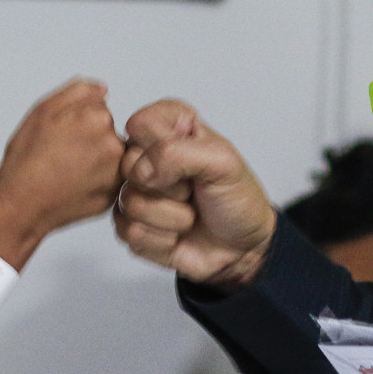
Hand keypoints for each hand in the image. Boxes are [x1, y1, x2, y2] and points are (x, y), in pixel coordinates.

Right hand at [0, 79, 122, 265]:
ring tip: (68, 171)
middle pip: (108, 131)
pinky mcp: (113, 195)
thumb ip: (77, 91)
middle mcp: (114, 145)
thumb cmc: (27, 159)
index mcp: (98, 118)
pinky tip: (74, 185)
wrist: (21, 204)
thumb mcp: (43, 111)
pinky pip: (109, 180)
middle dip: (90, 139)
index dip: (77, 119)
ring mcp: (116, 173)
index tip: (61, 135)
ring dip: (96, 159)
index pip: (99, 108)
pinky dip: (96, 181)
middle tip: (62, 155)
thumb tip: (104, 89)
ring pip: (110, 156)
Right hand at [114, 100, 276, 288]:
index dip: (164, 148)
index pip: (140, 124)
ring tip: (189, 214)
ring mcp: (134, 192)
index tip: (194, 160)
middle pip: (128, 165)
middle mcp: (146, 156)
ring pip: (129, 202)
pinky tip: (177, 234)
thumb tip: (139, 171)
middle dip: (171, 187)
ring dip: (172, 217)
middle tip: (193, 190)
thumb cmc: (237, 199)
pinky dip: (163, 239)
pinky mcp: (129, 225)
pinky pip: (130, 231)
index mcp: (169, 127)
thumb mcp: (224, 163)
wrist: (243, 249)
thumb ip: (177, 152)